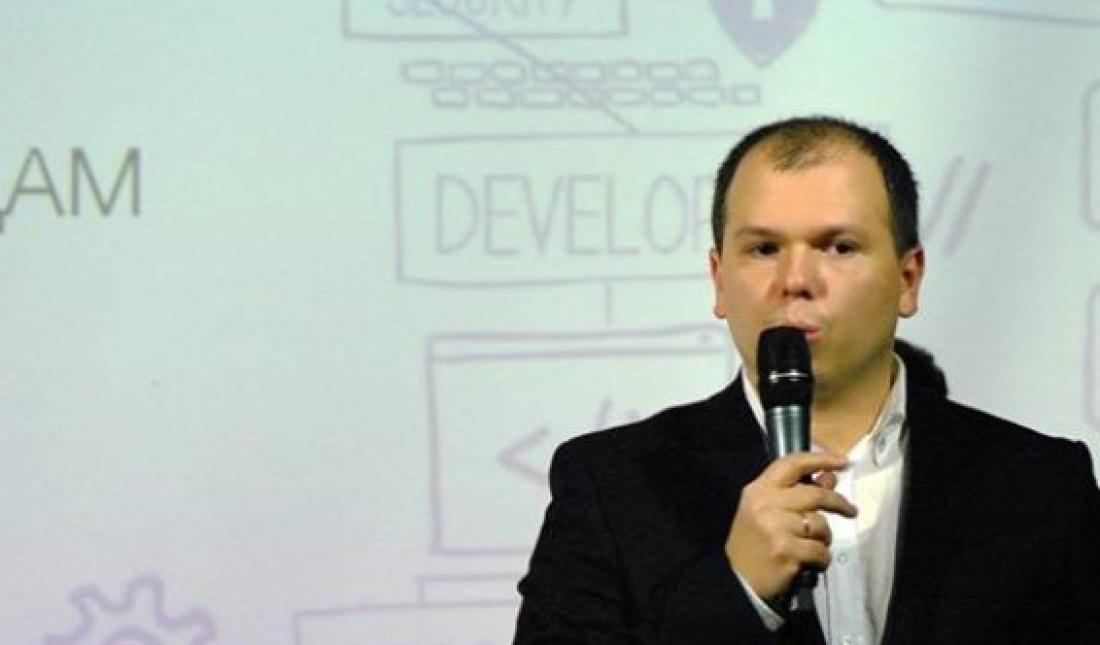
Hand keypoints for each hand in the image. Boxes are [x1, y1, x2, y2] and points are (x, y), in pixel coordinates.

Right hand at [725, 452, 856, 602]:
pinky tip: (810, 562)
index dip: (820, 459)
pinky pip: (821, 551)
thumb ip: (795, 493)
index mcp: (759, 490)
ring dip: (824, 538)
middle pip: (816, 494)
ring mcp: (776, 528)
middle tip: (849, 510)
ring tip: (812, 545)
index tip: (842, 462)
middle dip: (839, 502)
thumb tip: (829, 478)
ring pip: (821, 525)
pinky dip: (821, 559)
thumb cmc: (753, 543)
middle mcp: (766, 505)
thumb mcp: (766, 511)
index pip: (792, 464)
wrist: (737, 580)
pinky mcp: (787, 552)